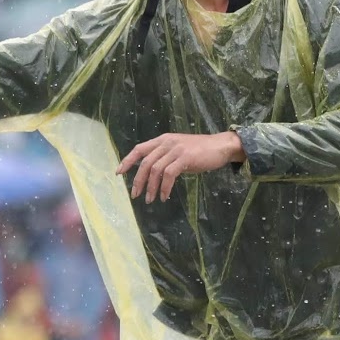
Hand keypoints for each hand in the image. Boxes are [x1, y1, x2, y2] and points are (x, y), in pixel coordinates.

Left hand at [116, 130, 243, 201]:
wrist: (221, 146)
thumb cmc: (200, 151)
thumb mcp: (177, 150)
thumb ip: (164, 157)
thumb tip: (150, 173)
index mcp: (162, 140)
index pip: (139, 149)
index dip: (127, 161)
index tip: (119, 173)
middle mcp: (166, 143)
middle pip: (145, 163)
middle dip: (138, 180)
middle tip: (135, 195)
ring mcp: (175, 149)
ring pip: (155, 170)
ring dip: (151, 187)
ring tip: (150, 200)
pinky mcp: (185, 158)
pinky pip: (169, 175)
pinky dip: (164, 188)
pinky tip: (164, 196)